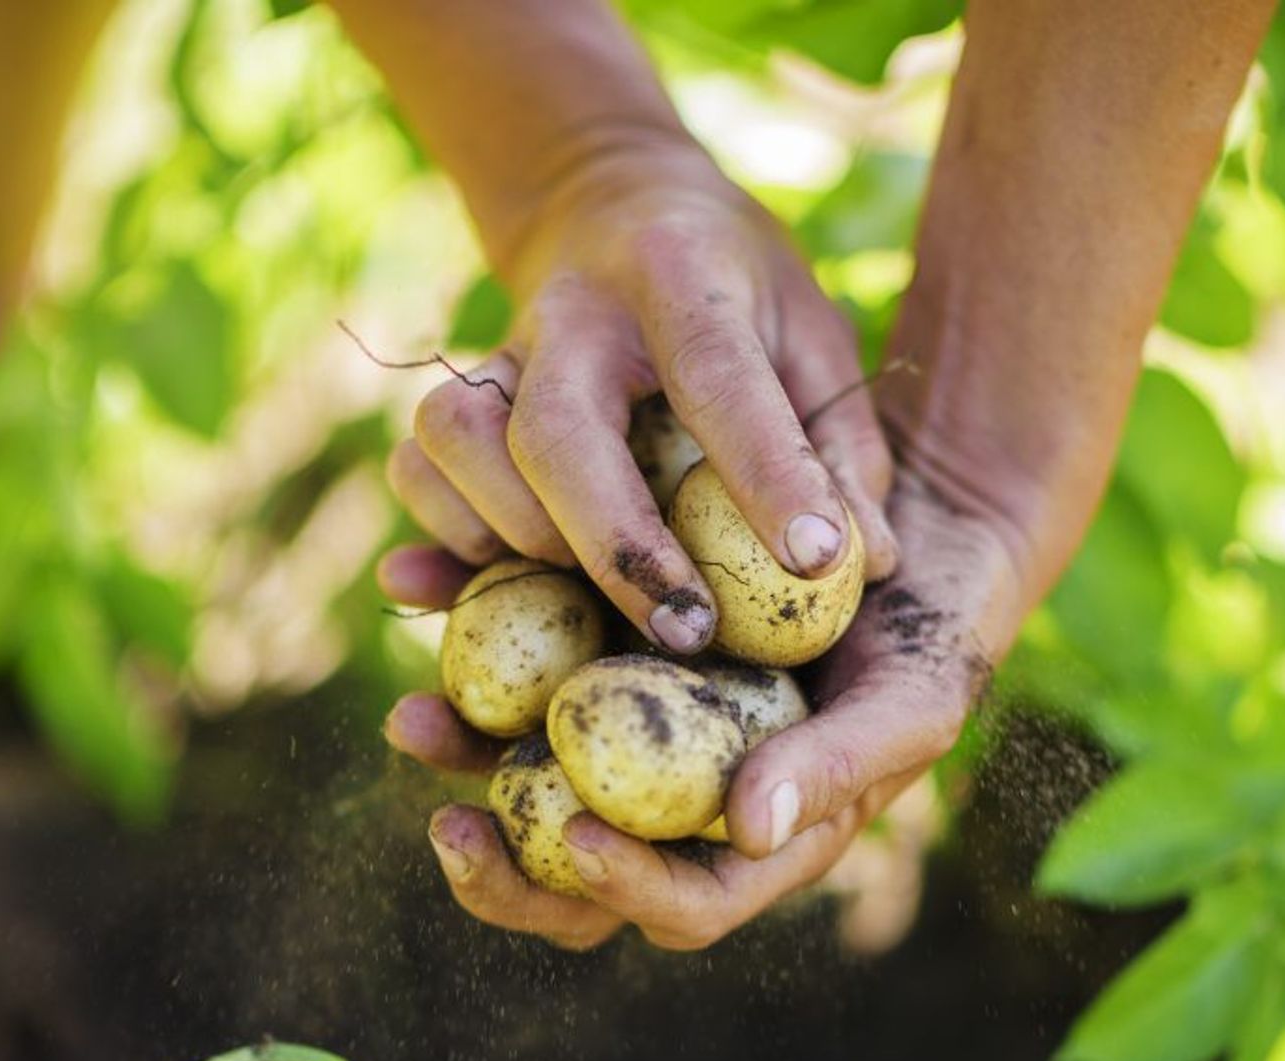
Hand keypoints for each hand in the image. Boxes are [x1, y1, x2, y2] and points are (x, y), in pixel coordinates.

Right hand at [380, 141, 897, 653]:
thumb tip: (867, 566)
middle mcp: (574, 310)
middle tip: (689, 633)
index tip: (818, 561)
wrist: (610, 202)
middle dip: (620, 548)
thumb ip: (843, 445)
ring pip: (460, 443)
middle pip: (557, 433)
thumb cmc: (737, 290)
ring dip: (518, 537)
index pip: (720, 375)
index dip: (768, 473)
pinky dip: (451, 533)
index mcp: (683, 275)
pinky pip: (417, 470)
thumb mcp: (813, 332)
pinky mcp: (453, 392)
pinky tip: (513, 567)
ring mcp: (500, 349)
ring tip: (588, 589)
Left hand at [380, 455, 1033, 950]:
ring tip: (409, 720)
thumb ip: (838, 768)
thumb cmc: (932, 636)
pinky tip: (419, 591)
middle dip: (504, 872)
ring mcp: (633, 725)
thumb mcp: (910, 703)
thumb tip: (747, 834)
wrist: (915, 532)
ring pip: (526, 769)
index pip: (683, 904)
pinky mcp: (600, 642)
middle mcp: (679, 798)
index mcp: (753, 841)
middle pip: (576, 874)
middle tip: (448, 828)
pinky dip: (469, 630)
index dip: (626, 891)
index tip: (580, 841)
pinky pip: (521, 656)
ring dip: (461, 756)